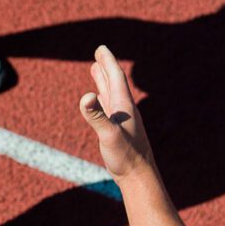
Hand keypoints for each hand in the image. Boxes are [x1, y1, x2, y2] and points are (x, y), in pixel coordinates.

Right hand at [79, 45, 154, 179]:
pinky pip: (109, 109)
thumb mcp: (108, 135)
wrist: (138, 177)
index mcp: (124, 107)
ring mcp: (121, 120)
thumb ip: (97, 116)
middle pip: (114, 82)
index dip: (108, 62)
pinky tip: (99, 100)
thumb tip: (86, 97)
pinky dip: (102, 99)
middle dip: (106, 66)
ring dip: (103, 81)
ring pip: (111, 95)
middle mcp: (124, 110)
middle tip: (99, 52)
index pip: (116, 78)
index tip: (101, 48)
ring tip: (97, 69)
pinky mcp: (117, 131)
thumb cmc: (126, 157)